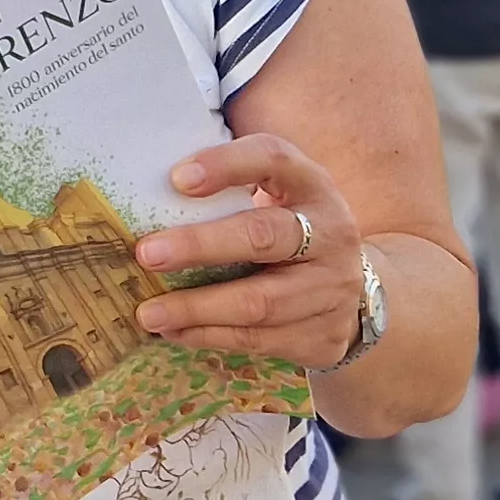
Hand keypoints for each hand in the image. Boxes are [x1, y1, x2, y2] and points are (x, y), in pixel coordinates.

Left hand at [130, 134, 367, 368]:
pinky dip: (211, 336)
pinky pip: (259, 339)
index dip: (227, 165)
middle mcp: (331, 234)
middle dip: (200, 246)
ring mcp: (332, 288)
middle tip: (146, 254)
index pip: (273, 159)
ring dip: (197, 308)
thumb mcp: (277, 196)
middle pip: (263, 237)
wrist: (354, 291)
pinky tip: (176, 331)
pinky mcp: (323, 335)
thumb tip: (145, 196)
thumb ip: (230, 190)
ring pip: (259, 302)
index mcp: (311, 185)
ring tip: (148, 312)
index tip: (176, 179)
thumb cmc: (289, 231)